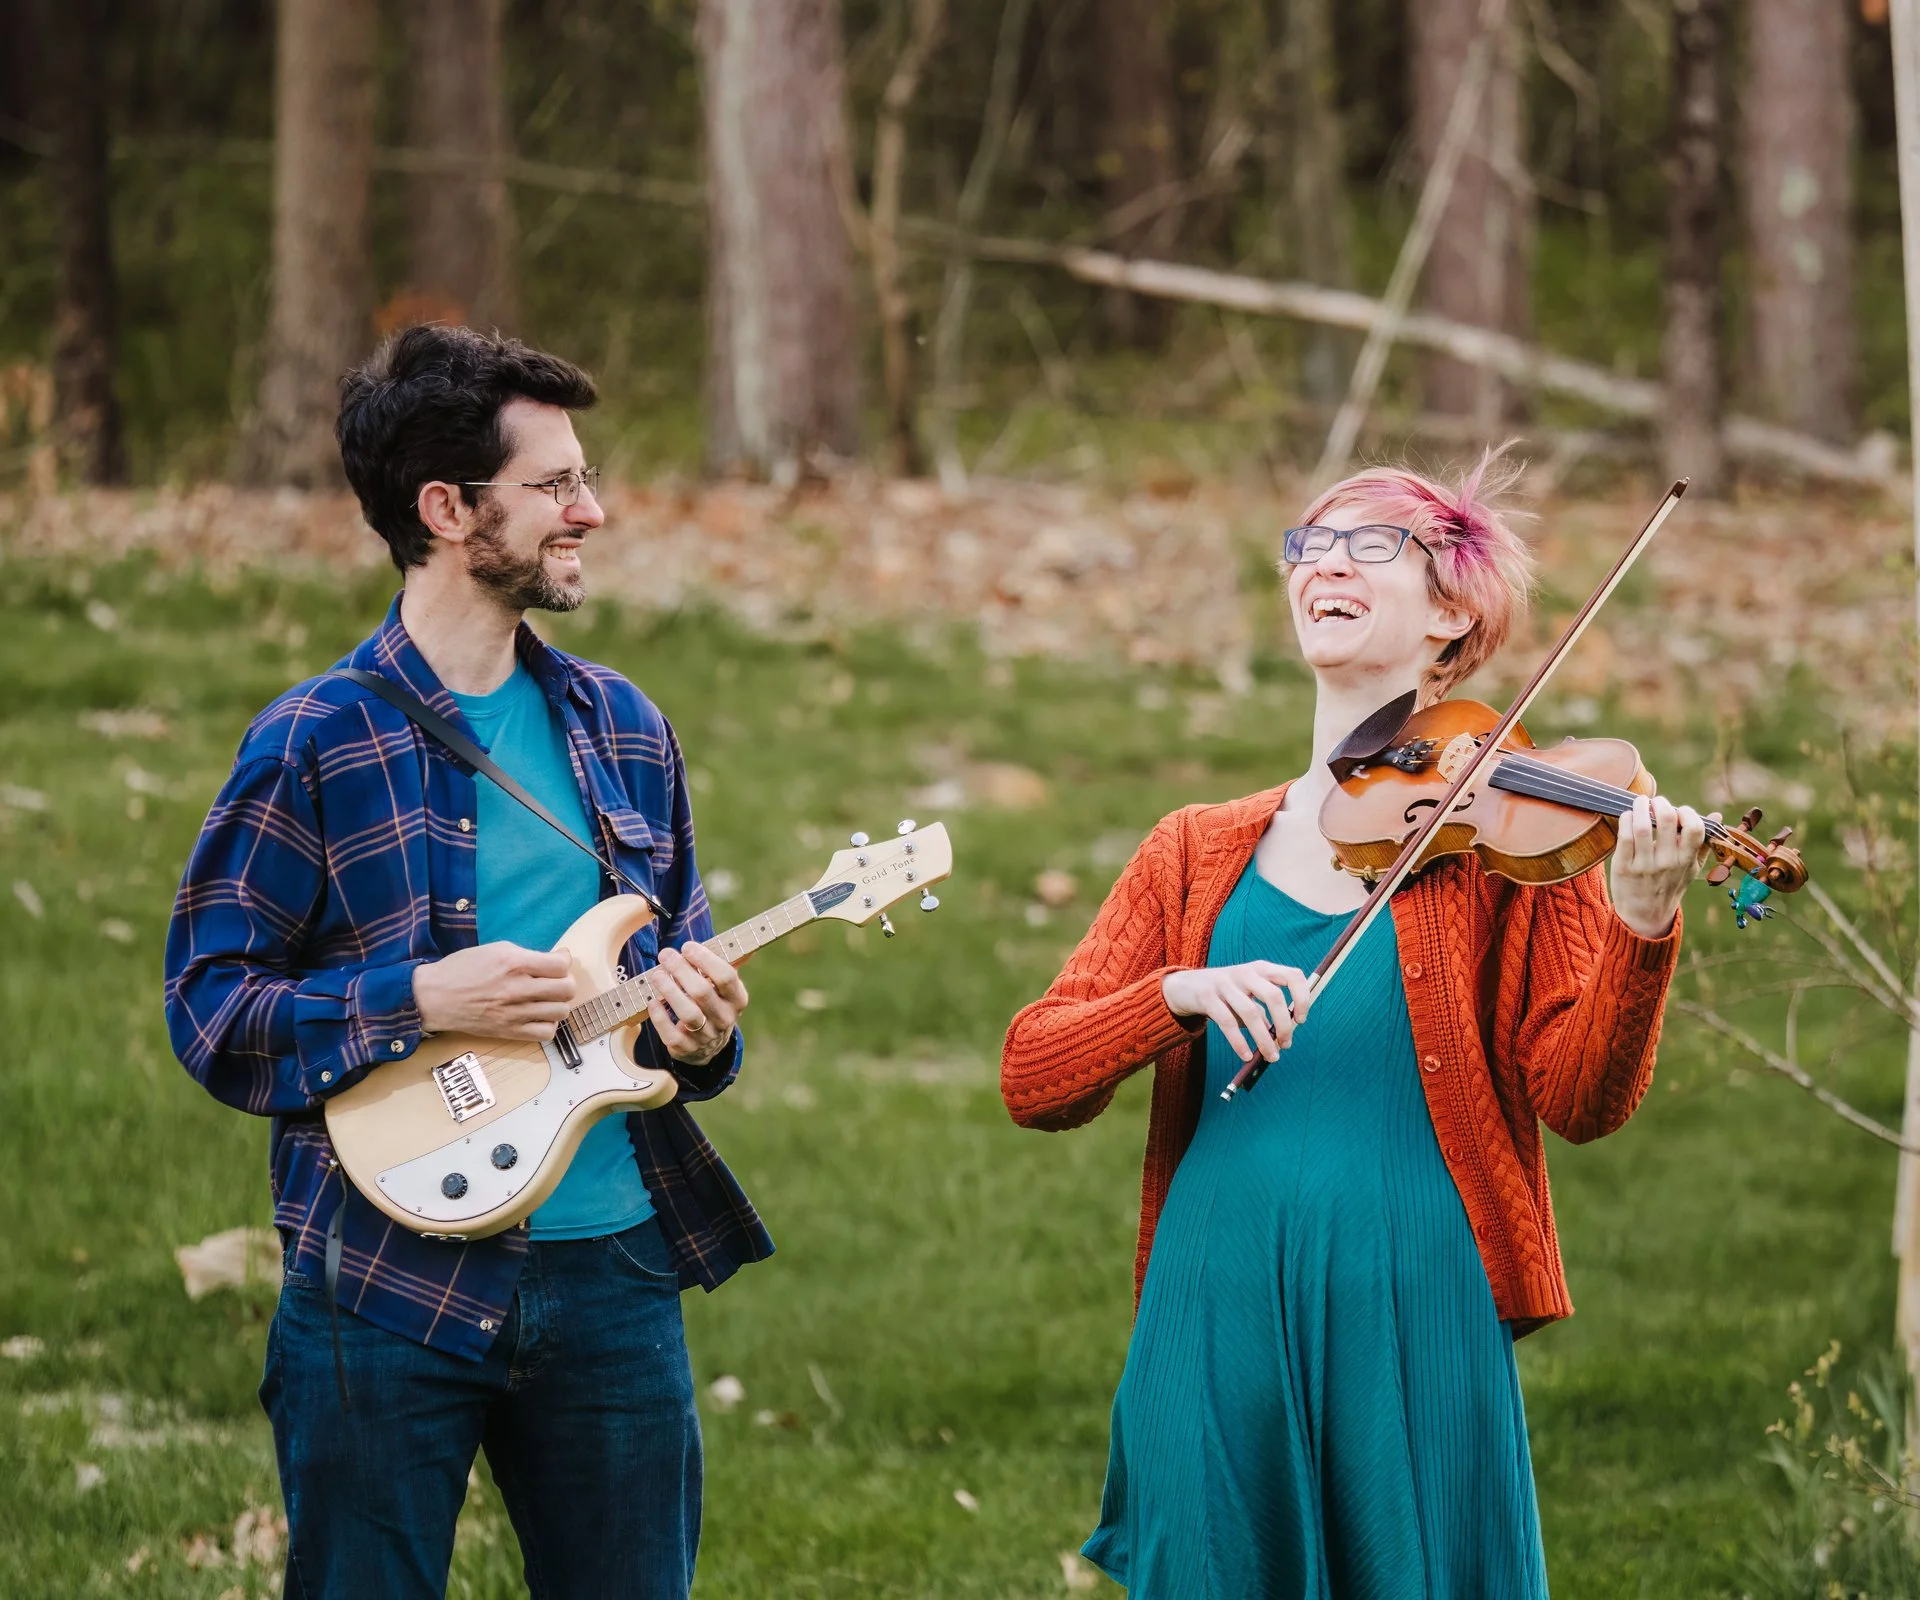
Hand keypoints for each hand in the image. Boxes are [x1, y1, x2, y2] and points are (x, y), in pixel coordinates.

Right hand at [413, 943, 575, 1040]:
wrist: (434, 997)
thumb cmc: (463, 968)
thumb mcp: (496, 949)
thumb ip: (529, 954)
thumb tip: (561, 958)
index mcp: (514, 963)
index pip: (561, 966)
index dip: (563, 962)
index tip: (556, 963)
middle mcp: (517, 989)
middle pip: (566, 989)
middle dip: (565, 982)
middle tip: (554, 981)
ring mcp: (514, 1013)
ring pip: (561, 1012)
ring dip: (559, 1004)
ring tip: (547, 999)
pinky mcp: (509, 1032)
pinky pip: (546, 1034)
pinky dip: (548, 1025)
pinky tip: (539, 1016)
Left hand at [648, 942, 748, 1067]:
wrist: (710, 1045)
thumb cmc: (712, 1003)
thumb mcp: (723, 987)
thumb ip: (719, 965)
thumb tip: (721, 940)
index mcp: (737, 999)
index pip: (726, 976)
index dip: (705, 959)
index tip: (687, 947)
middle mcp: (725, 1018)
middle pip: (702, 992)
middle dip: (681, 970)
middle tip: (665, 955)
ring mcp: (706, 1036)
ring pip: (688, 1014)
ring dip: (669, 990)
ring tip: (656, 974)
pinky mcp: (686, 1049)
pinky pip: (671, 1034)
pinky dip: (660, 1017)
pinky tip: (652, 1001)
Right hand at [1161, 961, 1314, 1065]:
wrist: (1185, 986)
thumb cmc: (1224, 994)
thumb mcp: (1247, 994)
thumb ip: (1265, 1011)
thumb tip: (1282, 1037)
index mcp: (1261, 969)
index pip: (1292, 975)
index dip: (1302, 997)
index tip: (1301, 1020)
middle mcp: (1245, 972)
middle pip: (1273, 996)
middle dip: (1284, 1024)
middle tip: (1286, 1044)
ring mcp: (1224, 983)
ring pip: (1251, 1012)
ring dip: (1264, 1039)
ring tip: (1271, 1056)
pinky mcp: (1207, 997)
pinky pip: (1227, 1023)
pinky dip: (1239, 1042)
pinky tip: (1245, 1055)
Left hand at [1609, 796, 1711, 939]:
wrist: (1645, 915)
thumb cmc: (1670, 885)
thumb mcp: (1691, 868)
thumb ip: (1703, 842)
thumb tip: (1717, 815)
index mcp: (1686, 860)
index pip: (1694, 829)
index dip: (1688, 813)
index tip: (1679, 810)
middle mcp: (1667, 862)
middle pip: (1666, 821)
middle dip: (1661, 803)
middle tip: (1656, 801)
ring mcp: (1644, 865)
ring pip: (1643, 826)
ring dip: (1641, 807)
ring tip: (1641, 802)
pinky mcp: (1623, 866)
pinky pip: (1624, 836)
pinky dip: (1626, 820)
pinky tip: (1628, 816)